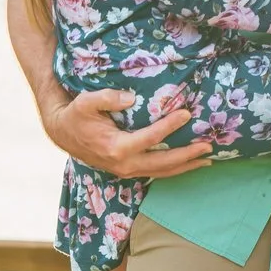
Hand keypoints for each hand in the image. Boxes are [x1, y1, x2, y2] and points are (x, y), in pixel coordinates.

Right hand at [43, 86, 212, 178]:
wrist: (62, 133)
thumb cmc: (76, 115)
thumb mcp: (86, 102)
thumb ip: (107, 98)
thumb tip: (131, 97)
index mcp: (116, 147)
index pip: (151, 137)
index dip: (170, 125)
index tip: (187, 113)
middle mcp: (124, 164)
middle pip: (163, 162)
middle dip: (188, 155)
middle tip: (208, 146)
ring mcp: (126, 170)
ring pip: (162, 172)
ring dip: (186, 166)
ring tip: (207, 160)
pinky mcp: (128, 171)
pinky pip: (155, 173)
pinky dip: (174, 169)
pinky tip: (188, 164)